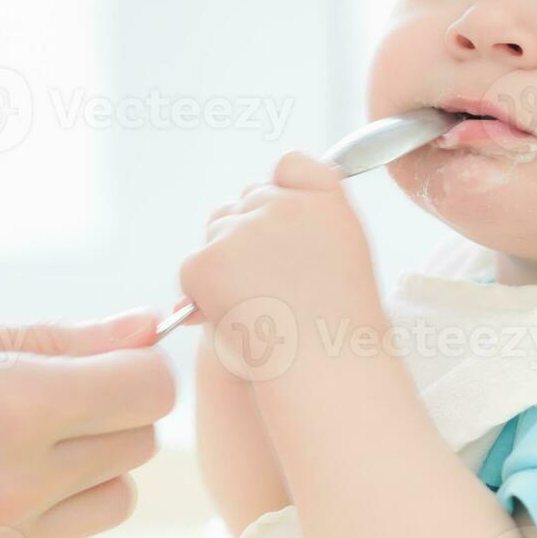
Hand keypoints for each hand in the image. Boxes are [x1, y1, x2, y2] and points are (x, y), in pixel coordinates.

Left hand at [179, 151, 385, 378]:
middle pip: (246, 200)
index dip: (283, 192)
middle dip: (248, 235)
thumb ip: (310, 218)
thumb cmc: (336, 327)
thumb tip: (257, 203)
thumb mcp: (344, 252)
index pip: (291, 164)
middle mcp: (283, 204)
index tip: (286, 226)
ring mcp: (242, 230)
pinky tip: (235, 318)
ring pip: (216, 231)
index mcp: (325, 200)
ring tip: (258, 306)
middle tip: (272, 287)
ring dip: (224, 261)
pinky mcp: (206, 261)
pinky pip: (192, 269)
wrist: (325, 372)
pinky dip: (201, 294)